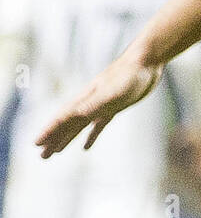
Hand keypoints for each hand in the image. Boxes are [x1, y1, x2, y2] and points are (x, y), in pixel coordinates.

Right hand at [35, 51, 163, 157]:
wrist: (146, 61)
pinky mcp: (115, 107)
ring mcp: (102, 105)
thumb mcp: (115, 92)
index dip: (50, 131)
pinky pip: (98, 125)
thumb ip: (96, 102)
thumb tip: (77, 113)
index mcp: (86, 99)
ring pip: (79, 126)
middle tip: (42, 156)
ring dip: (66, 139)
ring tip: (55, 152)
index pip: (63, 117)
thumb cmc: (131, 74)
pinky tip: (85, 147)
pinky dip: (91, 136)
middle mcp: (90, 102)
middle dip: (54, 139)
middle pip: (67, 124)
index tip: (36, 143)